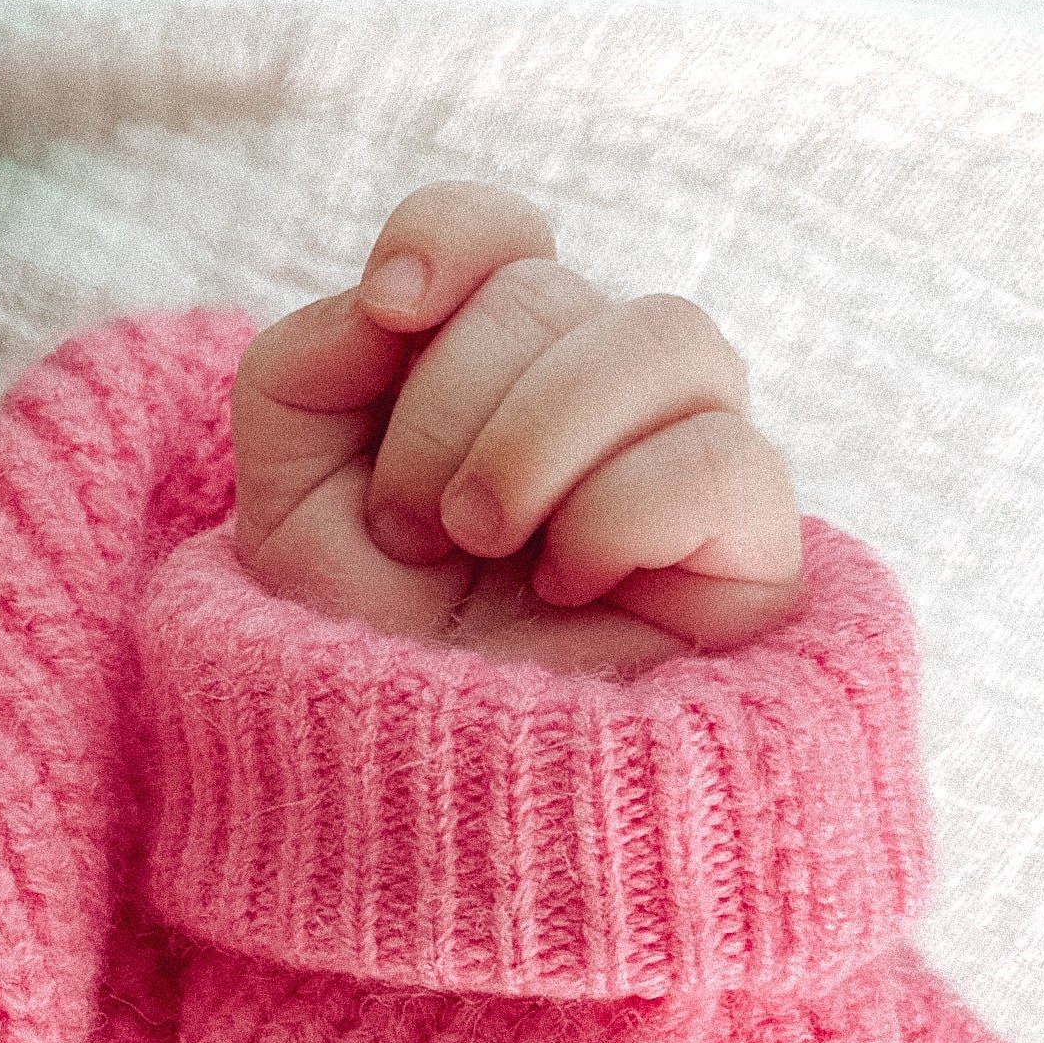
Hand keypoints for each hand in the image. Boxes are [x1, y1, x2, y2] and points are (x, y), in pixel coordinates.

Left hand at [231, 187, 804, 672]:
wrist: (426, 811)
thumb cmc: (362, 659)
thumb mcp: (285, 509)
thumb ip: (303, 372)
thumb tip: (394, 297)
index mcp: (487, 371)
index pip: (500, 231)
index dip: (450, 234)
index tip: (391, 304)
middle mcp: (600, 394)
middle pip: (553, 288)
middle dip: (450, 404)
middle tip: (415, 528)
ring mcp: (689, 460)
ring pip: (667, 335)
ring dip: (540, 435)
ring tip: (486, 543)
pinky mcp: (758, 550)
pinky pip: (724, 458)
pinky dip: (622, 513)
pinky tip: (573, 585)